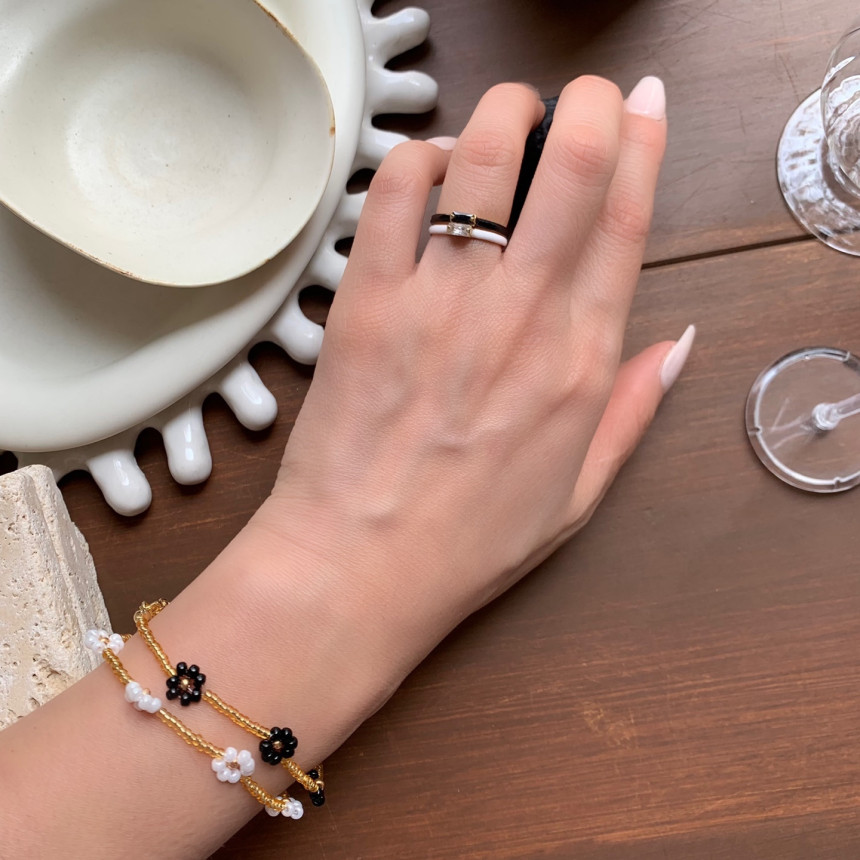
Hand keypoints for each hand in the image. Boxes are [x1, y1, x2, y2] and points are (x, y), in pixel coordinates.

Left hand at [263, 75, 687, 670]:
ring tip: (506, 118)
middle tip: (582, 93)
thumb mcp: (577, 495)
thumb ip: (630, 412)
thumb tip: (675, 343)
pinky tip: (430, 170)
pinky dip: (417, 158)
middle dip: (588, 103)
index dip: (644, 145)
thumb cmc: (466, 541)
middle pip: (573, 167)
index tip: (644, 106)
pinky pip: (394, 193)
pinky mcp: (367, 302)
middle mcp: (519, 318)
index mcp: (578, 362)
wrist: (359, 566)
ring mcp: (440, 304)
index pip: (627, 220)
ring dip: (504, 113)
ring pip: (485, 159)